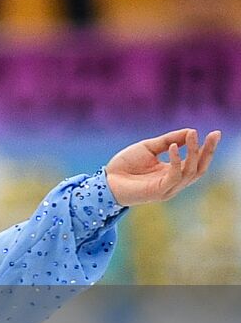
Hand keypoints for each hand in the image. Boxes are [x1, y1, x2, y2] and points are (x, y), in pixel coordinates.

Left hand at [104, 129, 220, 207]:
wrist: (106, 180)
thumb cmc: (125, 165)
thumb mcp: (149, 147)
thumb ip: (168, 141)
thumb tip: (190, 131)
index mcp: (173, 172)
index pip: (196, 161)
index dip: (206, 148)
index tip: (215, 133)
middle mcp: (174, 181)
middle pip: (200, 168)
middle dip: (208, 151)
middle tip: (214, 135)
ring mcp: (169, 188)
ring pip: (191, 172)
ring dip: (194, 152)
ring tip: (192, 135)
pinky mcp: (160, 191)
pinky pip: (175, 175)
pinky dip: (177, 161)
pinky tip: (175, 147)